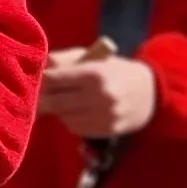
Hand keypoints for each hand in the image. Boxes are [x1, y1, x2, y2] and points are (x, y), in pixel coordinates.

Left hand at [39, 53, 159, 139]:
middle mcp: (100, 96)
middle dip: (42, 98)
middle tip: (37, 94)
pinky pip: (75, 127)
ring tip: (62, 100)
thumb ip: (64, 59)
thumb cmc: (114, 70)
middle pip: (54, 101)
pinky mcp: (107, 130)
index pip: (53, 79)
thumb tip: (39, 66)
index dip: (40, 80)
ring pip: (63, 116)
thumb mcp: (93, 57)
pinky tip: (77, 111)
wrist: (150, 92)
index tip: (36, 79)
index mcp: (95, 74)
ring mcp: (105, 116)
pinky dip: (70, 119)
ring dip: (57, 110)